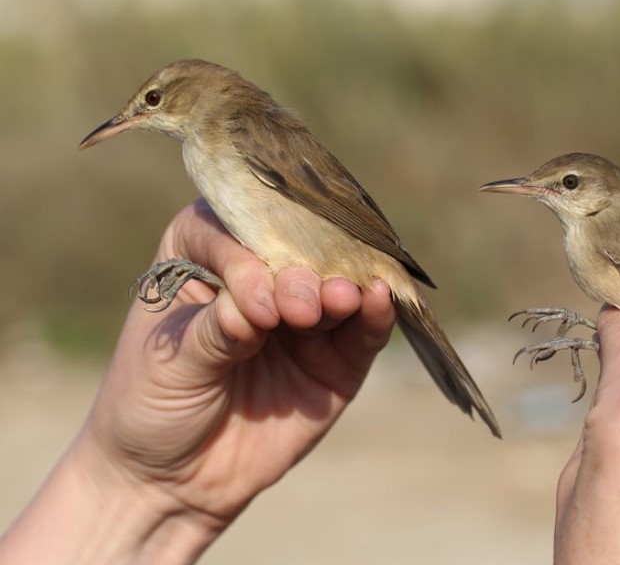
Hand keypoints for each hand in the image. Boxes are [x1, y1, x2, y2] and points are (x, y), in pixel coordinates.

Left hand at [0, 199, 395, 563]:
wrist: (171, 479)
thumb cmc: (151, 404)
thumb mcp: (171, 361)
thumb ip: (218, 328)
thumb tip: (265, 303)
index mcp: (206, 255)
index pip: (237, 229)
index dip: (250, 255)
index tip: (251, 299)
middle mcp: (263, 276)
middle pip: (297, 251)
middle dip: (303, 273)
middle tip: (300, 307)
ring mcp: (304, 318)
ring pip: (335, 286)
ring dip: (342, 288)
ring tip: (340, 299)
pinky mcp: (336, 360)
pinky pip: (363, 331)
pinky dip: (374, 315)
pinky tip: (378, 300)